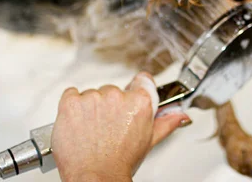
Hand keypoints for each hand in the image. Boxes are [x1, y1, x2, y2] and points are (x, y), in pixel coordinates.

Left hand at [51, 72, 191, 181]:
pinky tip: (79, 124)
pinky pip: (71, 94)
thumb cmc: (120, 163)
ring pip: (92, 94)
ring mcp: (92, 98)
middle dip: (111, 106)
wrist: (94, 177)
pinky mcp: (71, 102)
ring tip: (94, 131)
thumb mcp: (147, 142)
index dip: (136, 91)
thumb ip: (165, 123)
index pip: (142, 80)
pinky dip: (73, 107)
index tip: (130, 99)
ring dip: (91, 108)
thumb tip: (179, 115)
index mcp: (140, 102)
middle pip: (114, 90)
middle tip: (109, 128)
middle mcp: (117, 96)